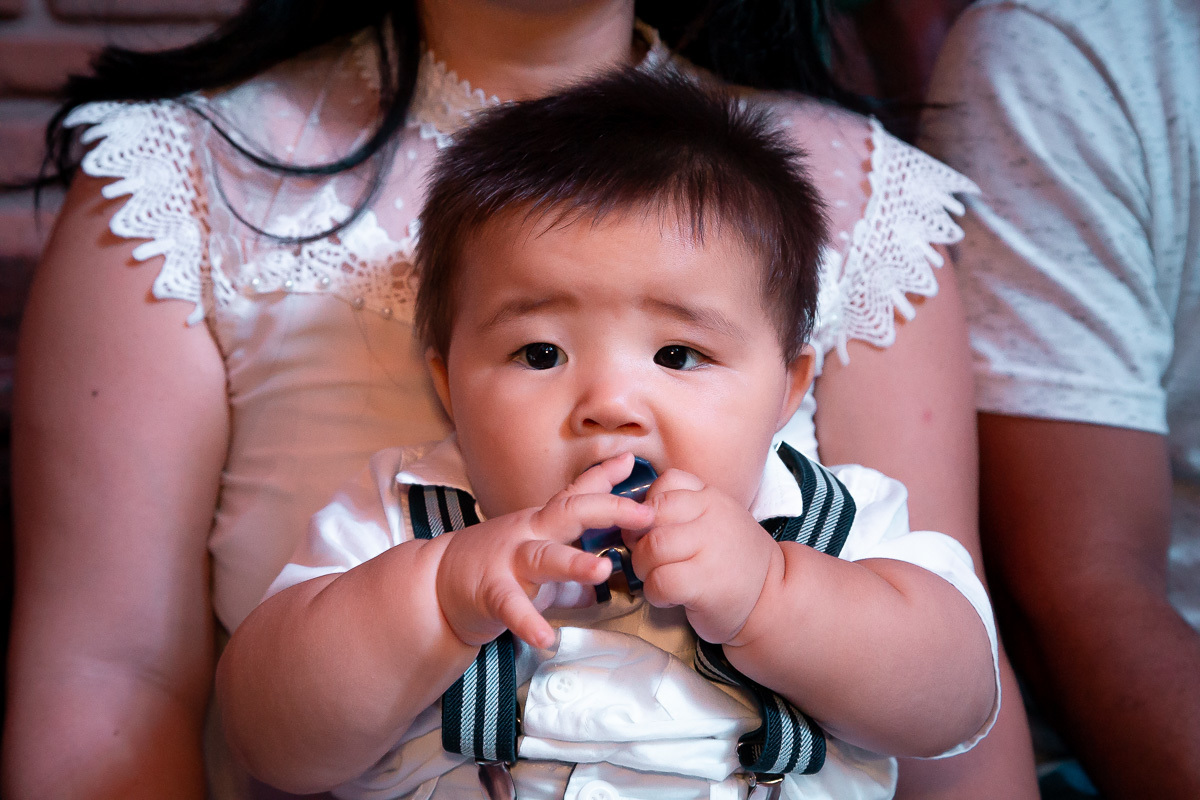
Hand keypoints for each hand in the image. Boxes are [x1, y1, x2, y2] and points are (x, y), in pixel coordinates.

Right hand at [434, 454, 654, 648]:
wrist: (437, 584)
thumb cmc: (496, 565)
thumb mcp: (540, 548)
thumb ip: (577, 552)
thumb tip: (618, 562)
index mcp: (543, 523)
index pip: (579, 495)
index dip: (610, 483)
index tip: (639, 472)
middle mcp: (529, 534)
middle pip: (569, 513)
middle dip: (607, 509)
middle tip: (644, 515)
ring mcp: (509, 562)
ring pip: (544, 557)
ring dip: (574, 562)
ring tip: (602, 569)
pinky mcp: (490, 593)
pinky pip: (512, 608)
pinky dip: (529, 622)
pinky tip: (547, 638)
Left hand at [627, 469, 781, 644]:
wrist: (772, 599)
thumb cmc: (731, 560)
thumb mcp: (714, 519)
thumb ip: (680, 509)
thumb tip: (631, 515)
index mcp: (712, 497)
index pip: (666, 482)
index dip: (648, 506)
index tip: (651, 528)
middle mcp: (712, 517)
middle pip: (651, 516)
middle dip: (637, 540)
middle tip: (646, 557)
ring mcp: (710, 549)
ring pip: (651, 548)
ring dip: (643, 568)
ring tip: (658, 578)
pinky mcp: (704, 584)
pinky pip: (659, 581)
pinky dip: (654, 593)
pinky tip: (668, 597)